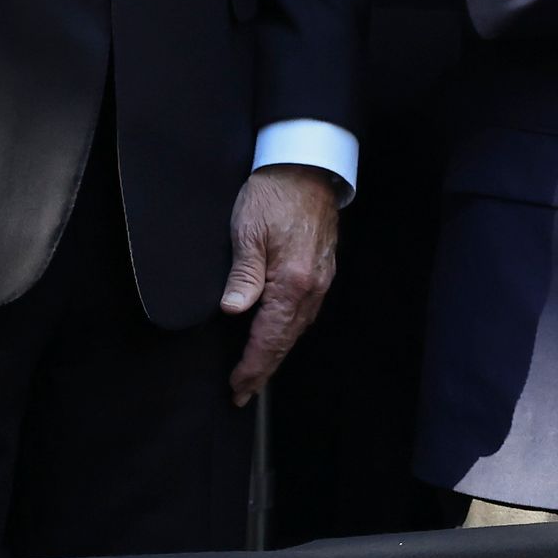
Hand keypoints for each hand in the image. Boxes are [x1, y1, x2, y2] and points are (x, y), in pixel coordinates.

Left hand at [222, 165, 339, 404]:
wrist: (307, 164)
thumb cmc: (274, 193)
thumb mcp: (247, 231)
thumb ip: (243, 275)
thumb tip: (233, 310)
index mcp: (292, 282)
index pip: (269, 338)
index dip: (252, 366)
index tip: (237, 387)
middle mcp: (312, 287)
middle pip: (286, 341)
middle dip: (264, 370)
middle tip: (244, 393)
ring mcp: (321, 279)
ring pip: (297, 329)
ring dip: (277, 352)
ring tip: (258, 371)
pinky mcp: (323, 269)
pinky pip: (306, 312)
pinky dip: (289, 331)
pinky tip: (278, 334)